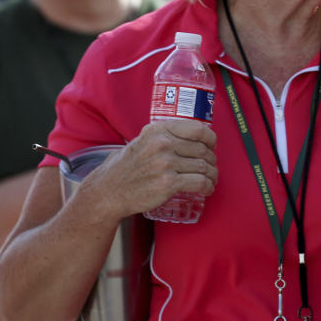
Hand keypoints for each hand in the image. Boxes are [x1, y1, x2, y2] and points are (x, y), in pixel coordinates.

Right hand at [81, 120, 218, 218]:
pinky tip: (208, 189)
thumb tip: (193, 136)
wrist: (108, 191)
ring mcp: (165, 164)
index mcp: (158, 130)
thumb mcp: (143, 141)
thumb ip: (164, 136)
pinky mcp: (168, 183)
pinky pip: (199, 182)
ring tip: (211, 180)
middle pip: (202, 150)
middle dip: (211, 160)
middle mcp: (163, 144)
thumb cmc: (127, 167)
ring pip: (204, 167)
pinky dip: (208, 186)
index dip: (210, 139)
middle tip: (210, 167)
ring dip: (213, 175)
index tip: (211, 146)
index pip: (197, 129)